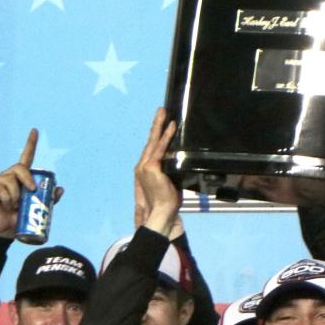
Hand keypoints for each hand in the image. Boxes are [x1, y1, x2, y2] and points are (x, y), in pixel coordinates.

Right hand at [0, 130, 62, 238]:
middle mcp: (9, 176)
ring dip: (15, 195)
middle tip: (31, 191)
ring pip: (10, 180)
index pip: (25, 157)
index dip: (30, 144)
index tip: (35, 131)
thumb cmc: (18, 219)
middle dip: (28, 179)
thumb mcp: (36, 209)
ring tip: (13, 206)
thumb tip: (60, 188)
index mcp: (21, 178)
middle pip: (19, 167)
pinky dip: (6, 199)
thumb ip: (48, 200)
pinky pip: (0, 189)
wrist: (3, 232)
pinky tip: (5, 205)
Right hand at [135, 108, 182, 238]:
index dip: (156, 136)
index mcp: (144, 170)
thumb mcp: (169, 183)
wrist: (160, 214)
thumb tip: (182, 163)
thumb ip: (171, 172)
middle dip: (156, 125)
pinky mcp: (151, 168)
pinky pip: (160, 148)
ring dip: (160, 126)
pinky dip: (166, 137)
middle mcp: (142, 166)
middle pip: (150, 141)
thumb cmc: (166, 203)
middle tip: (161, 111)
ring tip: (164, 113)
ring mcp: (145, 166)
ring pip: (154, 142)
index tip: (161, 124)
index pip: (151, 149)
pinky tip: (171, 127)